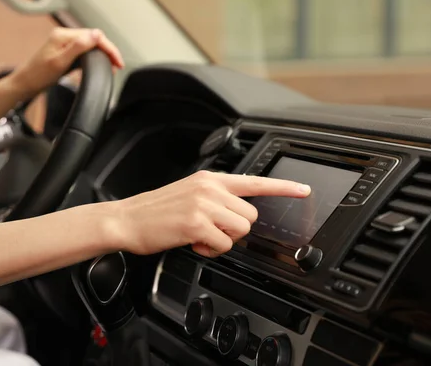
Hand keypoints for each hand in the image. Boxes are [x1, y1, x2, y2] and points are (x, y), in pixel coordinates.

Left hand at [9, 28, 124, 96]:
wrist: (24, 85)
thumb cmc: (38, 76)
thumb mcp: (60, 62)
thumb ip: (78, 47)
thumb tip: (96, 34)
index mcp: (63, 36)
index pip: (94, 36)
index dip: (109, 48)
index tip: (118, 62)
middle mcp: (64, 36)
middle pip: (94, 39)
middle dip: (108, 51)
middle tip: (118, 66)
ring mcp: (64, 43)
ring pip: (91, 45)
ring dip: (102, 54)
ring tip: (111, 66)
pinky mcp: (64, 51)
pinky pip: (84, 51)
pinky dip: (94, 57)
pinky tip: (98, 65)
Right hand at [115, 171, 310, 256]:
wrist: (127, 219)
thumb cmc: (156, 210)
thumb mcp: (189, 193)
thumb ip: (215, 198)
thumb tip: (237, 214)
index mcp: (210, 179)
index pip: (254, 182)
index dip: (283, 188)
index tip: (303, 190)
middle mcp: (210, 188)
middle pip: (250, 216)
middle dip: (235, 229)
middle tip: (211, 231)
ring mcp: (203, 205)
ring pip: (241, 230)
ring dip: (224, 240)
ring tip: (201, 237)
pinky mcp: (196, 224)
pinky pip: (223, 245)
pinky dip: (211, 251)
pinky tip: (194, 244)